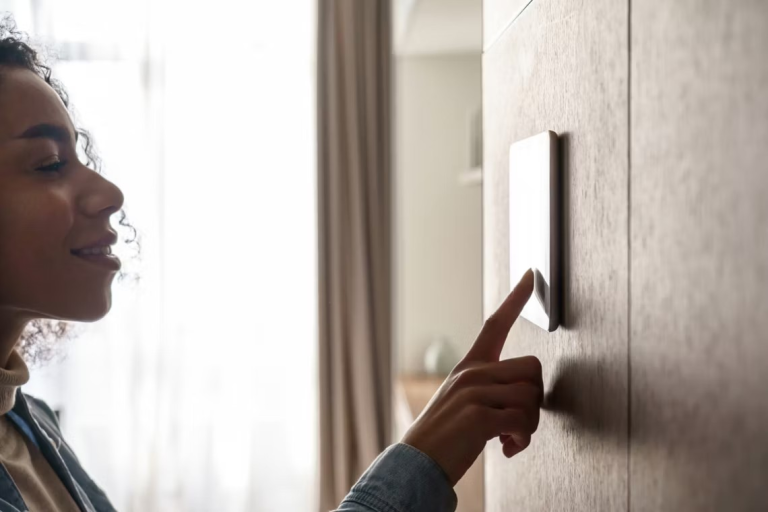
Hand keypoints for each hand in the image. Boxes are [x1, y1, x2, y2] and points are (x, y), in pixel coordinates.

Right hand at [401, 269, 542, 485]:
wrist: (417, 462)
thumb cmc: (445, 435)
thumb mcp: (463, 401)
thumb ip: (491, 389)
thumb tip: (527, 397)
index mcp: (469, 366)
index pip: (495, 324)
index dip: (516, 299)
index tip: (531, 275)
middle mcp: (472, 372)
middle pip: (532, 369)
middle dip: (535, 400)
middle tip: (517, 423)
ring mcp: (474, 392)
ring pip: (532, 396)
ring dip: (529, 425)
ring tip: (508, 438)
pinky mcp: (478, 415)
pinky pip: (523, 421)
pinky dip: (521, 441)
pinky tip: (505, 448)